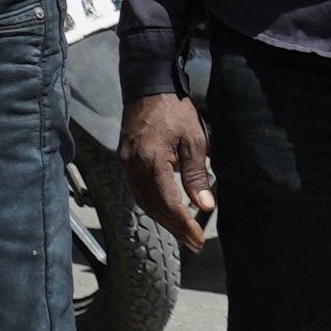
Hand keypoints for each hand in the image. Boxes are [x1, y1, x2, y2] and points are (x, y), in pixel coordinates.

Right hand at [122, 89, 216, 251]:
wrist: (147, 87)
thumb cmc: (174, 111)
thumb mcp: (194, 141)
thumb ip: (196, 175)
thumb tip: (205, 206)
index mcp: (151, 161)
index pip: (167, 202)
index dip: (183, 224)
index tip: (198, 239)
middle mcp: (133, 166)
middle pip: (152, 206)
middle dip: (174, 227)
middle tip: (194, 244)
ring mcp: (125, 163)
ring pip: (143, 200)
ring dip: (163, 218)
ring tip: (182, 232)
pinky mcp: (125, 159)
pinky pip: (138, 189)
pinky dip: (153, 204)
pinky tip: (166, 209)